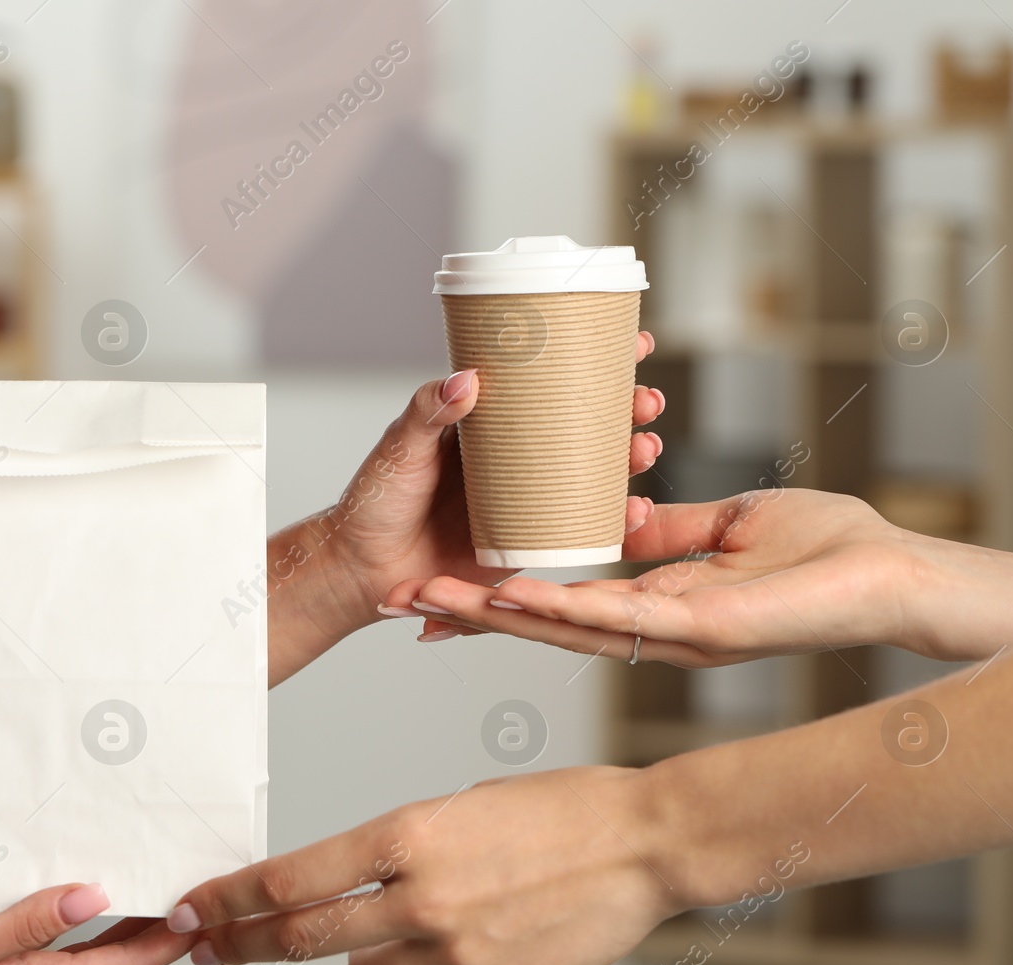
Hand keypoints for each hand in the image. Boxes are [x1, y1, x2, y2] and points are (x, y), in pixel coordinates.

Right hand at [0, 883, 189, 964]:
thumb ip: (28, 923)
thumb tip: (92, 899)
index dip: (168, 942)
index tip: (202, 911)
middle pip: (115, 958)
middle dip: (158, 928)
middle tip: (191, 889)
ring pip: (88, 946)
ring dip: (123, 916)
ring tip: (151, 877)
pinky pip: (53, 934)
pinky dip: (79, 909)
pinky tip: (81, 880)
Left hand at [164, 769, 678, 964]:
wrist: (646, 843)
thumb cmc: (559, 809)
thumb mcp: (460, 806)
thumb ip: (398, 851)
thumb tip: (347, 888)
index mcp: (409, 834)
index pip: (291, 878)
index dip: (230, 899)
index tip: (191, 910)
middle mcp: (423, 897)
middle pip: (304, 938)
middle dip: (246, 943)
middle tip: (213, 948)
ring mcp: (459, 951)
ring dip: (365, 960)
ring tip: (410, 928)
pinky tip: (455, 956)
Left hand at [305, 332, 663, 627]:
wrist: (365, 571)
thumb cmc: (375, 503)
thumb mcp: (399, 448)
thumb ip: (428, 412)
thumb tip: (467, 378)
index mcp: (490, 423)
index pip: (550, 382)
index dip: (596, 363)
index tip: (636, 345)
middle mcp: (517, 457)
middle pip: (586, 424)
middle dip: (627, 410)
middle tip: (647, 401)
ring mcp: (528, 498)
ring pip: (593, 472)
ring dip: (629, 458)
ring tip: (646, 448)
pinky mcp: (530, 541)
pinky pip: (581, 528)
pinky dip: (614, 520)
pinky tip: (635, 510)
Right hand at [385, 488, 1012, 662]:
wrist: (893, 574)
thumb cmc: (829, 550)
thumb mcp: (728, 523)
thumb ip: (672, 530)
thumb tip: (625, 515)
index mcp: (657, 604)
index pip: (561, 603)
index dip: (500, 599)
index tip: (443, 585)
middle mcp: (652, 629)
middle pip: (545, 623)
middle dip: (472, 613)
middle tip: (402, 599)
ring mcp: (670, 634)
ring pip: (564, 627)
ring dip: (494, 615)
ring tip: (429, 599)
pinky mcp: (698, 627)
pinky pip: (614, 616)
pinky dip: (556, 608)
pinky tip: (508, 597)